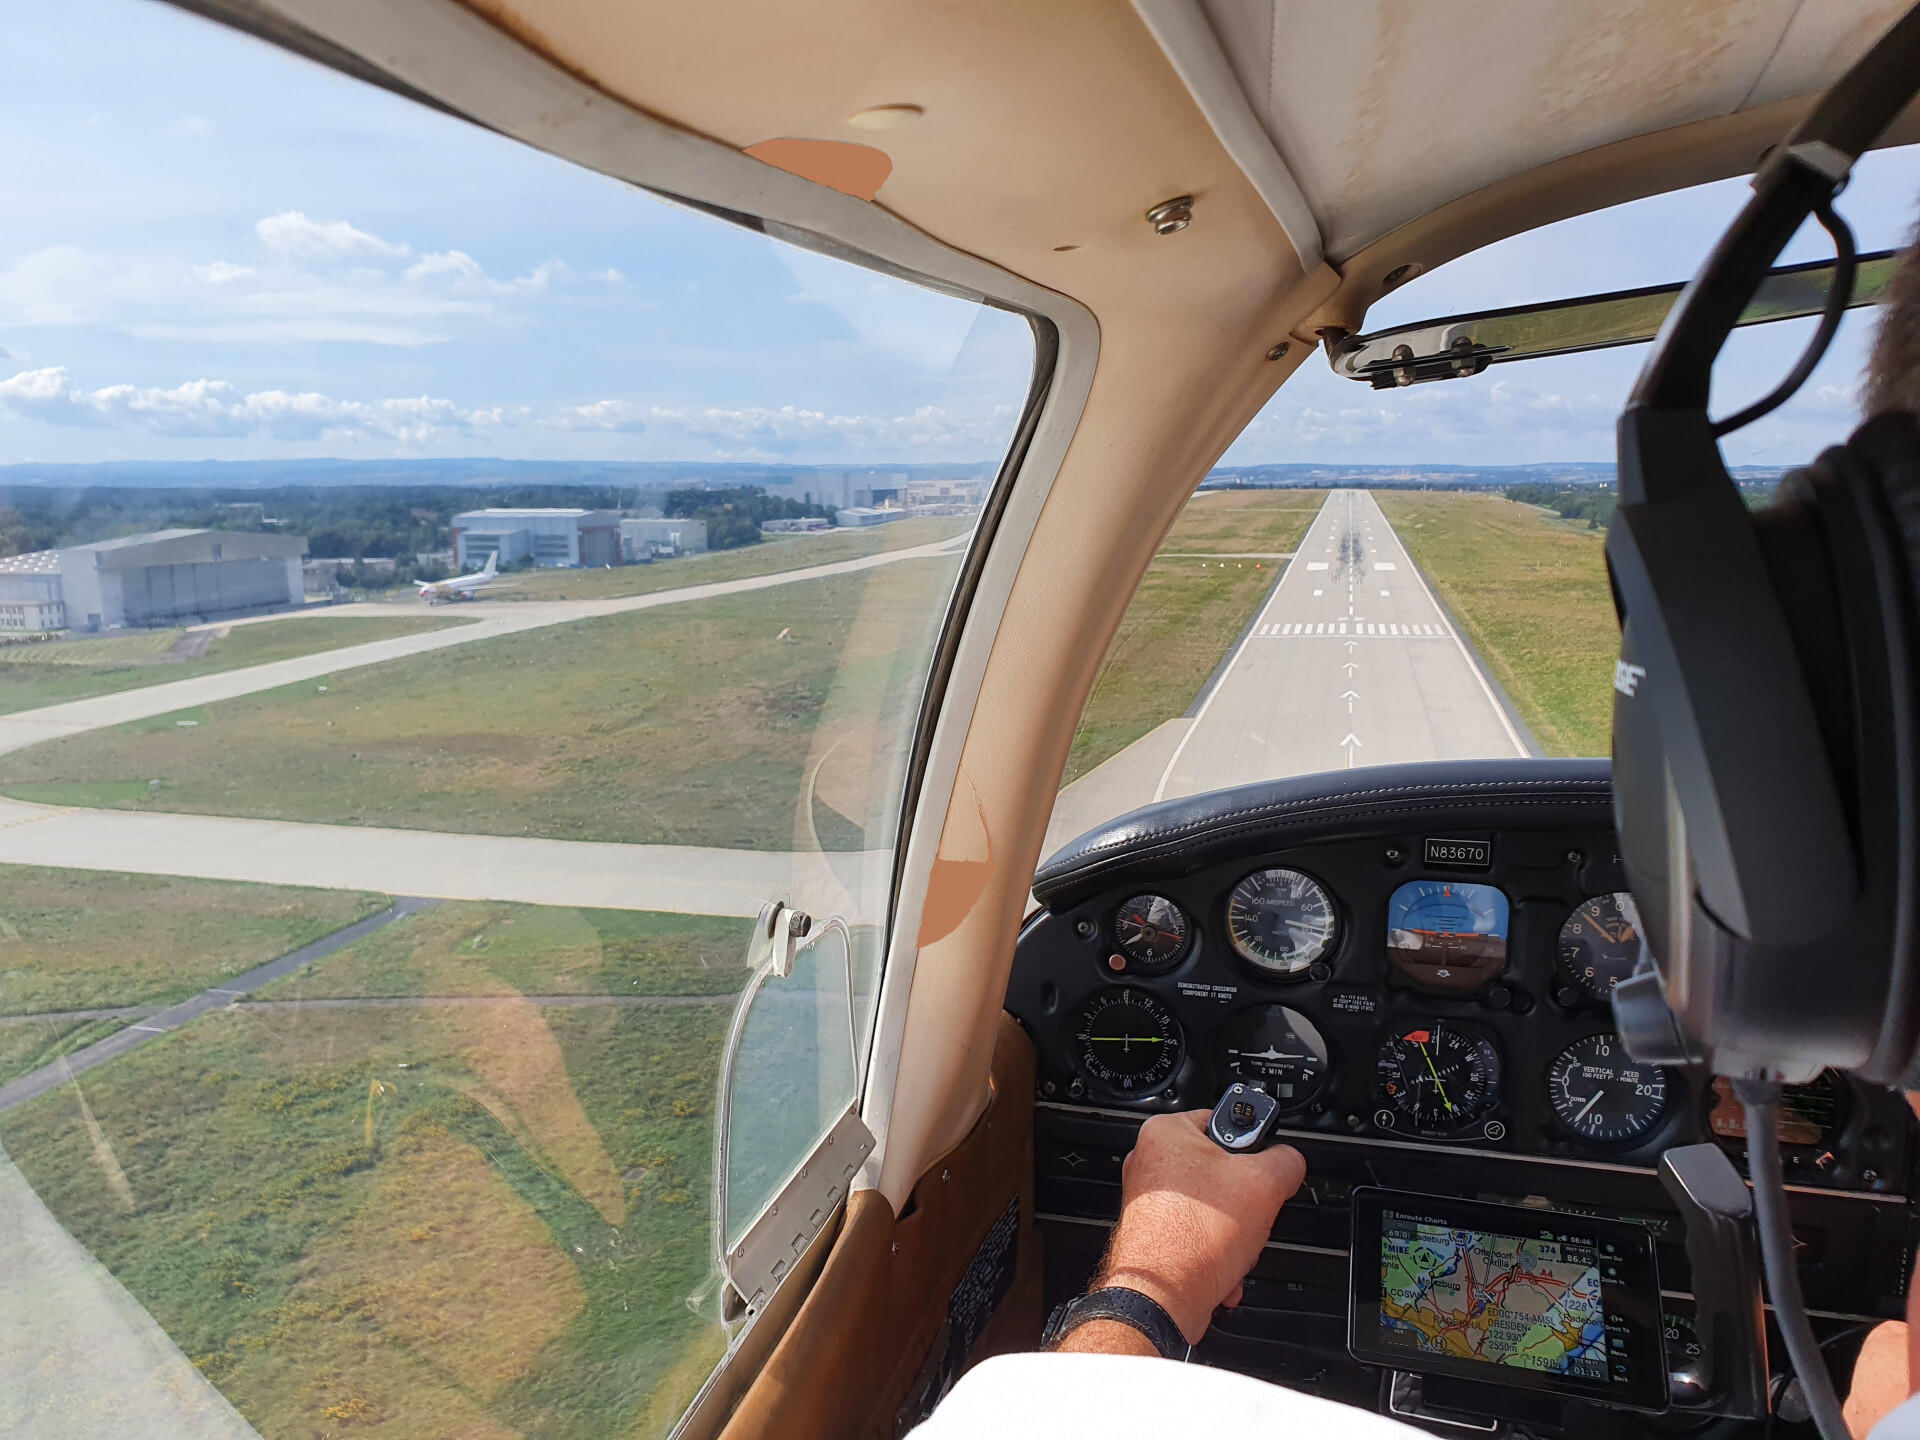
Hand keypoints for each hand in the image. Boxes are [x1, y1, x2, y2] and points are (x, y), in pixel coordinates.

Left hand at [1090, 1109, 1306, 1344]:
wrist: (1163, 1297)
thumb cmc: (1193, 1238)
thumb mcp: (1264, 1184)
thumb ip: (1286, 1161)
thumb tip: (1290, 1159)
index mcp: (1166, 1132)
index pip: (1224, 1120)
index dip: (1253, 1146)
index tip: (1264, 1165)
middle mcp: (1150, 1162)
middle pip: (1222, 1171)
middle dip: (1244, 1202)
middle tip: (1248, 1214)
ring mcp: (1148, 1201)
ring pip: (1214, 1209)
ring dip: (1234, 1233)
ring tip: (1233, 1246)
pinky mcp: (1153, 1234)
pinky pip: (1199, 1235)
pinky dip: (1217, 1253)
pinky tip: (1222, 1268)